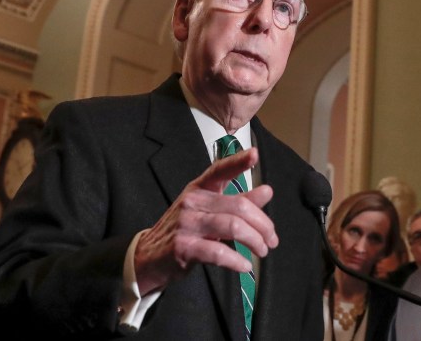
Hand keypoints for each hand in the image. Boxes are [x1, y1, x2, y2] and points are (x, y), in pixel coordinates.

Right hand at [134, 147, 277, 294]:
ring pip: (233, 227)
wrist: (149, 255)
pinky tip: (244, 265)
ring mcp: (187, 223)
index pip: (219, 170)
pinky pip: (218, 252)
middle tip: (272, 239)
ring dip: (255, 241)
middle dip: (262, 224)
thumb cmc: (185, 230)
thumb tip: (266, 192)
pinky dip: (236, 260)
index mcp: (199, 188)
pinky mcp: (183, 247)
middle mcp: (192, 201)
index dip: (238, 162)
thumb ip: (238, 201)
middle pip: (239, 206)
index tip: (255, 155)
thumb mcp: (209, 211)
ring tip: (262, 250)